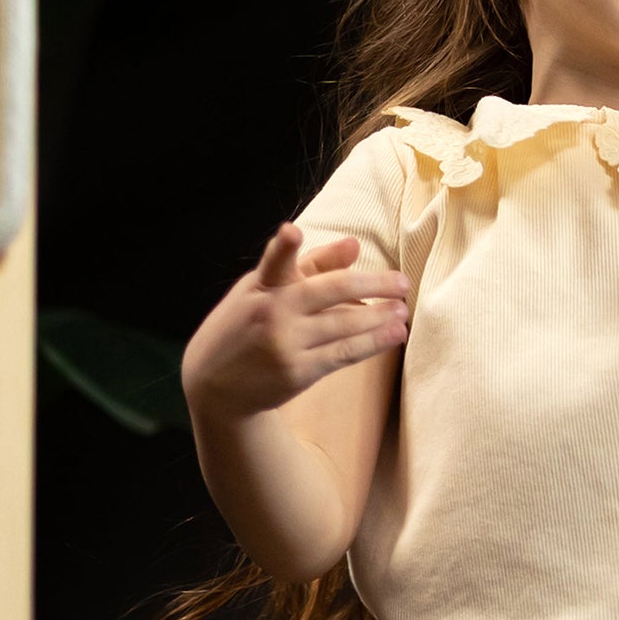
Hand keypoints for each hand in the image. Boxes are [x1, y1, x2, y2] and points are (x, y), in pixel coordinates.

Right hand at [181, 221, 409, 418]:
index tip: (291, 233)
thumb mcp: (264, 290)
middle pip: (331, 291)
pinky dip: (373, 343)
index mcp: (262, 286)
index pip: (274, 262)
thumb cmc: (246, 325)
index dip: (283, 247)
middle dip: (373, 285)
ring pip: (344, 325)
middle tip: (402, 283)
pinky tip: (395, 334)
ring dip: (381, 316)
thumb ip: (310, 264)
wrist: (215, 387)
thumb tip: (354, 244)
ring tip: (403, 309)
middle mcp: (272, 313)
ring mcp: (285, 344)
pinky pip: (343, 354)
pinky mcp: (297, 372)